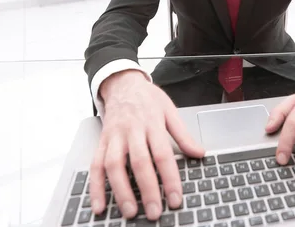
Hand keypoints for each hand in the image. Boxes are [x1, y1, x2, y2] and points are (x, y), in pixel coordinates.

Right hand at [90, 69, 204, 219]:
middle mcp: (132, 130)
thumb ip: (183, 134)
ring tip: (130, 212)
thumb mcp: (170, 110)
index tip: (175, 198)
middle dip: (147, 189)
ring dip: (121, 191)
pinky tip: (99, 206)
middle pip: (139, 162)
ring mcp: (114, 137)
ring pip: (114, 165)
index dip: (169, 178)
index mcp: (152, 123)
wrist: (122, 83)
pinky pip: (95, 166)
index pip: (163, 154)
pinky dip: (95, 187)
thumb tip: (199, 153)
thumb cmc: (147, 98)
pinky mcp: (101, 142)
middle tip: (154, 211)